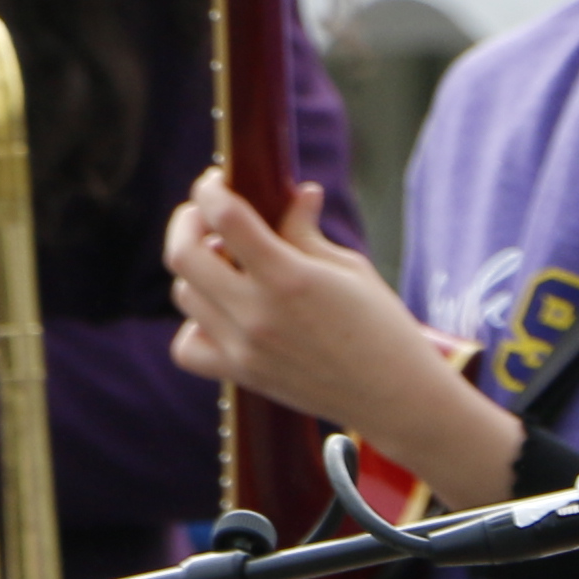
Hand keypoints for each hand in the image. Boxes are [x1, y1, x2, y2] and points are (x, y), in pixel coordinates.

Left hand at [164, 181, 508, 499]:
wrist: (394, 397)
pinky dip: (194, 324)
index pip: (226, 218)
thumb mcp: (350, 268)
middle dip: (188, 222)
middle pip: (184, 255)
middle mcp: (258, 314)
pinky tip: (221, 313)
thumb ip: (307, 231)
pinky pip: (188, 347)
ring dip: (197, 270)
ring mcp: (244, 349)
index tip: (217, 182)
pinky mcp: (242, 375)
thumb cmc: (382, 327)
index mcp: (290, 277)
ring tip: (227, 265)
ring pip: (185, 294)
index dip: (211, 190)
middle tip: (205, 215)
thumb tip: (297, 193)